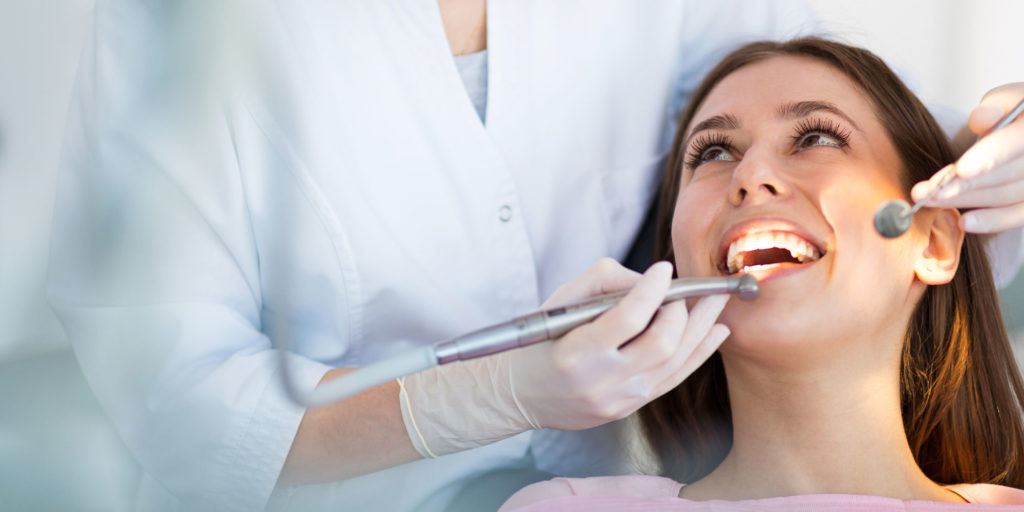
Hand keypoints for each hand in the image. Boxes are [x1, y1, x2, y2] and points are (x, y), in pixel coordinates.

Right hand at [510, 258, 730, 430]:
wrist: (524, 393)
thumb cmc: (542, 340)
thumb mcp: (561, 301)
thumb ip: (605, 281)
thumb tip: (650, 281)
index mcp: (577, 353)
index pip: (628, 318)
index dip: (652, 290)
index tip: (663, 269)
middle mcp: (601, 381)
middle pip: (661, 343)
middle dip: (681, 310)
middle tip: (684, 290)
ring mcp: (620, 399)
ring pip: (676, 361)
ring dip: (701, 327)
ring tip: (717, 301)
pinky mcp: (631, 407)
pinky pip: (675, 378)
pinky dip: (700, 352)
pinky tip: (716, 331)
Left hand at [911, 83, 1023, 232]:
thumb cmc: (1014, 113)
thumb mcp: (1006, 100)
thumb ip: (993, 107)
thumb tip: (980, 118)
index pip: (1015, 142)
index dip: (989, 157)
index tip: (961, 170)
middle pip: (1005, 175)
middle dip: (962, 185)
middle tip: (925, 191)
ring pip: (1005, 196)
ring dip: (964, 201)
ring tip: (929, 200)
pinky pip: (1016, 216)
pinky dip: (991, 221)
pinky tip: (963, 222)